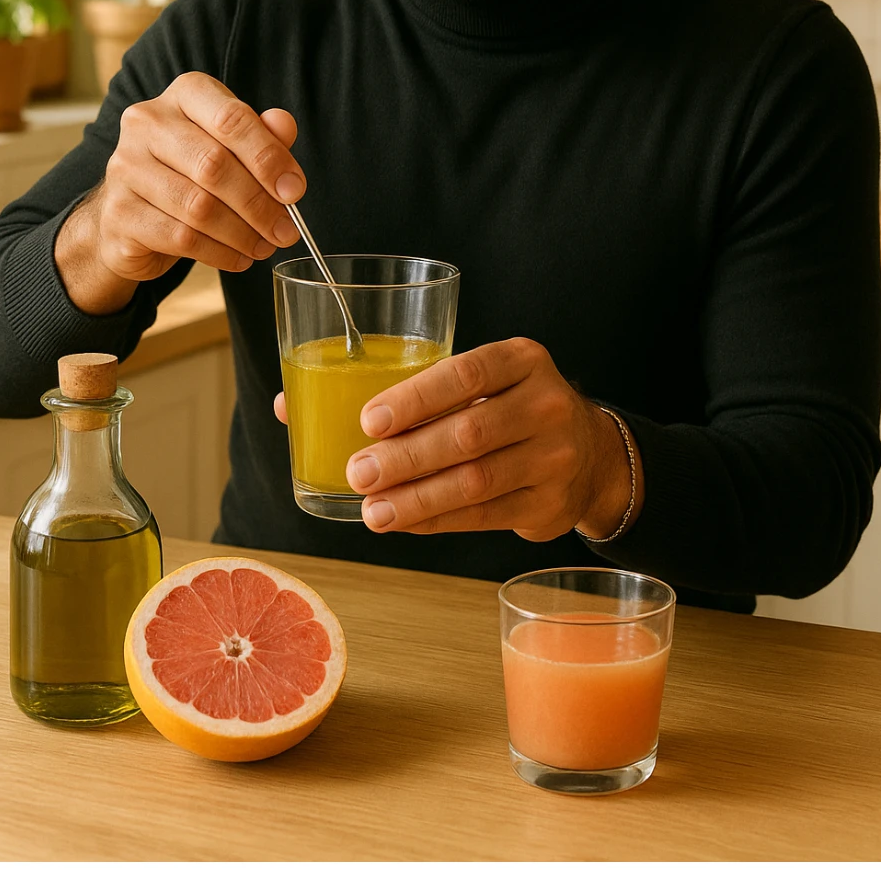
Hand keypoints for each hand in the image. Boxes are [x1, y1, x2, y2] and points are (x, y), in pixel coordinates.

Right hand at [55, 72, 305, 312]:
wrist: (131, 214)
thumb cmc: (190, 172)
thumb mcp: (230, 147)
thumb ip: (261, 135)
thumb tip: (284, 125)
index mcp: (183, 95)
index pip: (231, 118)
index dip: (269, 157)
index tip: (295, 190)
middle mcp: (147, 122)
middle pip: (214, 165)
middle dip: (259, 204)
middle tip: (286, 230)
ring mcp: (125, 167)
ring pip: (198, 206)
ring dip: (242, 233)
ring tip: (265, 246)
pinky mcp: (119, 213)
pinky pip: (180, 237)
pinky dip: (219, 253)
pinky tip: (239, 258)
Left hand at [273, 338, 643, 541]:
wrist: (588, 453)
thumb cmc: (505, 406)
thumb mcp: (477, 381)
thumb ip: (403, 388)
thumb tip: (291, 404)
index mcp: (522, 359)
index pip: (467, 373)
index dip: (416, 397)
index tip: (369, 420)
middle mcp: (545, 403)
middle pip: (468, 434)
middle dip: (406, 457)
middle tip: (358, 471)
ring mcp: (553, 458)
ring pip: (474, 483)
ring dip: (416, 499)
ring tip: (372, 510)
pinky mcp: (549, 505)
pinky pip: (482, 517)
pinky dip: (436, 521)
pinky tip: (401, 521)